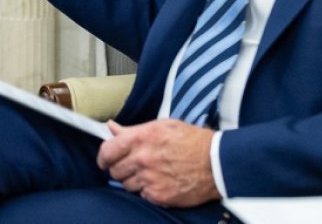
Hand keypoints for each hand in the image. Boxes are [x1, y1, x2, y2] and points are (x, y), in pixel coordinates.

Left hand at [97, 119, 219, 207]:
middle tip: (133, 166)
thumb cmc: (193, 141)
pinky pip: (142, 195)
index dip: (104, 157)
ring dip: (134, 181)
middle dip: (120, 169)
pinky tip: (161, 182)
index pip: (107, 150)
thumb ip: (133, 130)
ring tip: (151, 173)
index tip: (106, 160)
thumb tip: (111, 128)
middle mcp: (143, 159)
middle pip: (114, 170)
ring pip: (127, 185)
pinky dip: (148, 191)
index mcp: (142, 138)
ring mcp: (150, 178)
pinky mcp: (159, 195)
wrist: (217, 163)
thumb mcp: (163, 126)